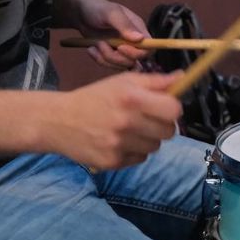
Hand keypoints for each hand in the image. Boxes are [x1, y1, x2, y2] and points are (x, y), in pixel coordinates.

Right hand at [57, 71, 182, 169]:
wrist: (58, 121)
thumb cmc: (95, 97)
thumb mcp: (123, 82)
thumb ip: (155, 81)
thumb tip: (182, 78)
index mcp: (131, 98)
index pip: (174, 110)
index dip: (172, 108)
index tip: (165, 107)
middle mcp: (126, 122)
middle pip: (169, 132)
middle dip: (162, 125)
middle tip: (147, 119)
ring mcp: (119, 145)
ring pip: (155, 147)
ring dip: (148, 139)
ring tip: (130, 130)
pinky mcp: (112, 162)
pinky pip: (140, 159)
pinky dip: (134, 151)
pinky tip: (119, 141)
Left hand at [73, 0, 150, 69]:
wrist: (80, 14)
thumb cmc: (97, 8)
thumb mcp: (111, 13)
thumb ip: (125, 25)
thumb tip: (140, 38)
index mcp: (138, 29)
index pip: (149, 48)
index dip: (138, 53)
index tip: (121, 48)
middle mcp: (133, 41)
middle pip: (135, 60)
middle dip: (117, 57)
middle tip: (101, 44)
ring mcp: (122, 50)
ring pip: (122, 65)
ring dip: (105, 58)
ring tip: (95, 44)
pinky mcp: (112, 55)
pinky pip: (110, 66)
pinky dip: (100, 60)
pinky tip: (91, 49)